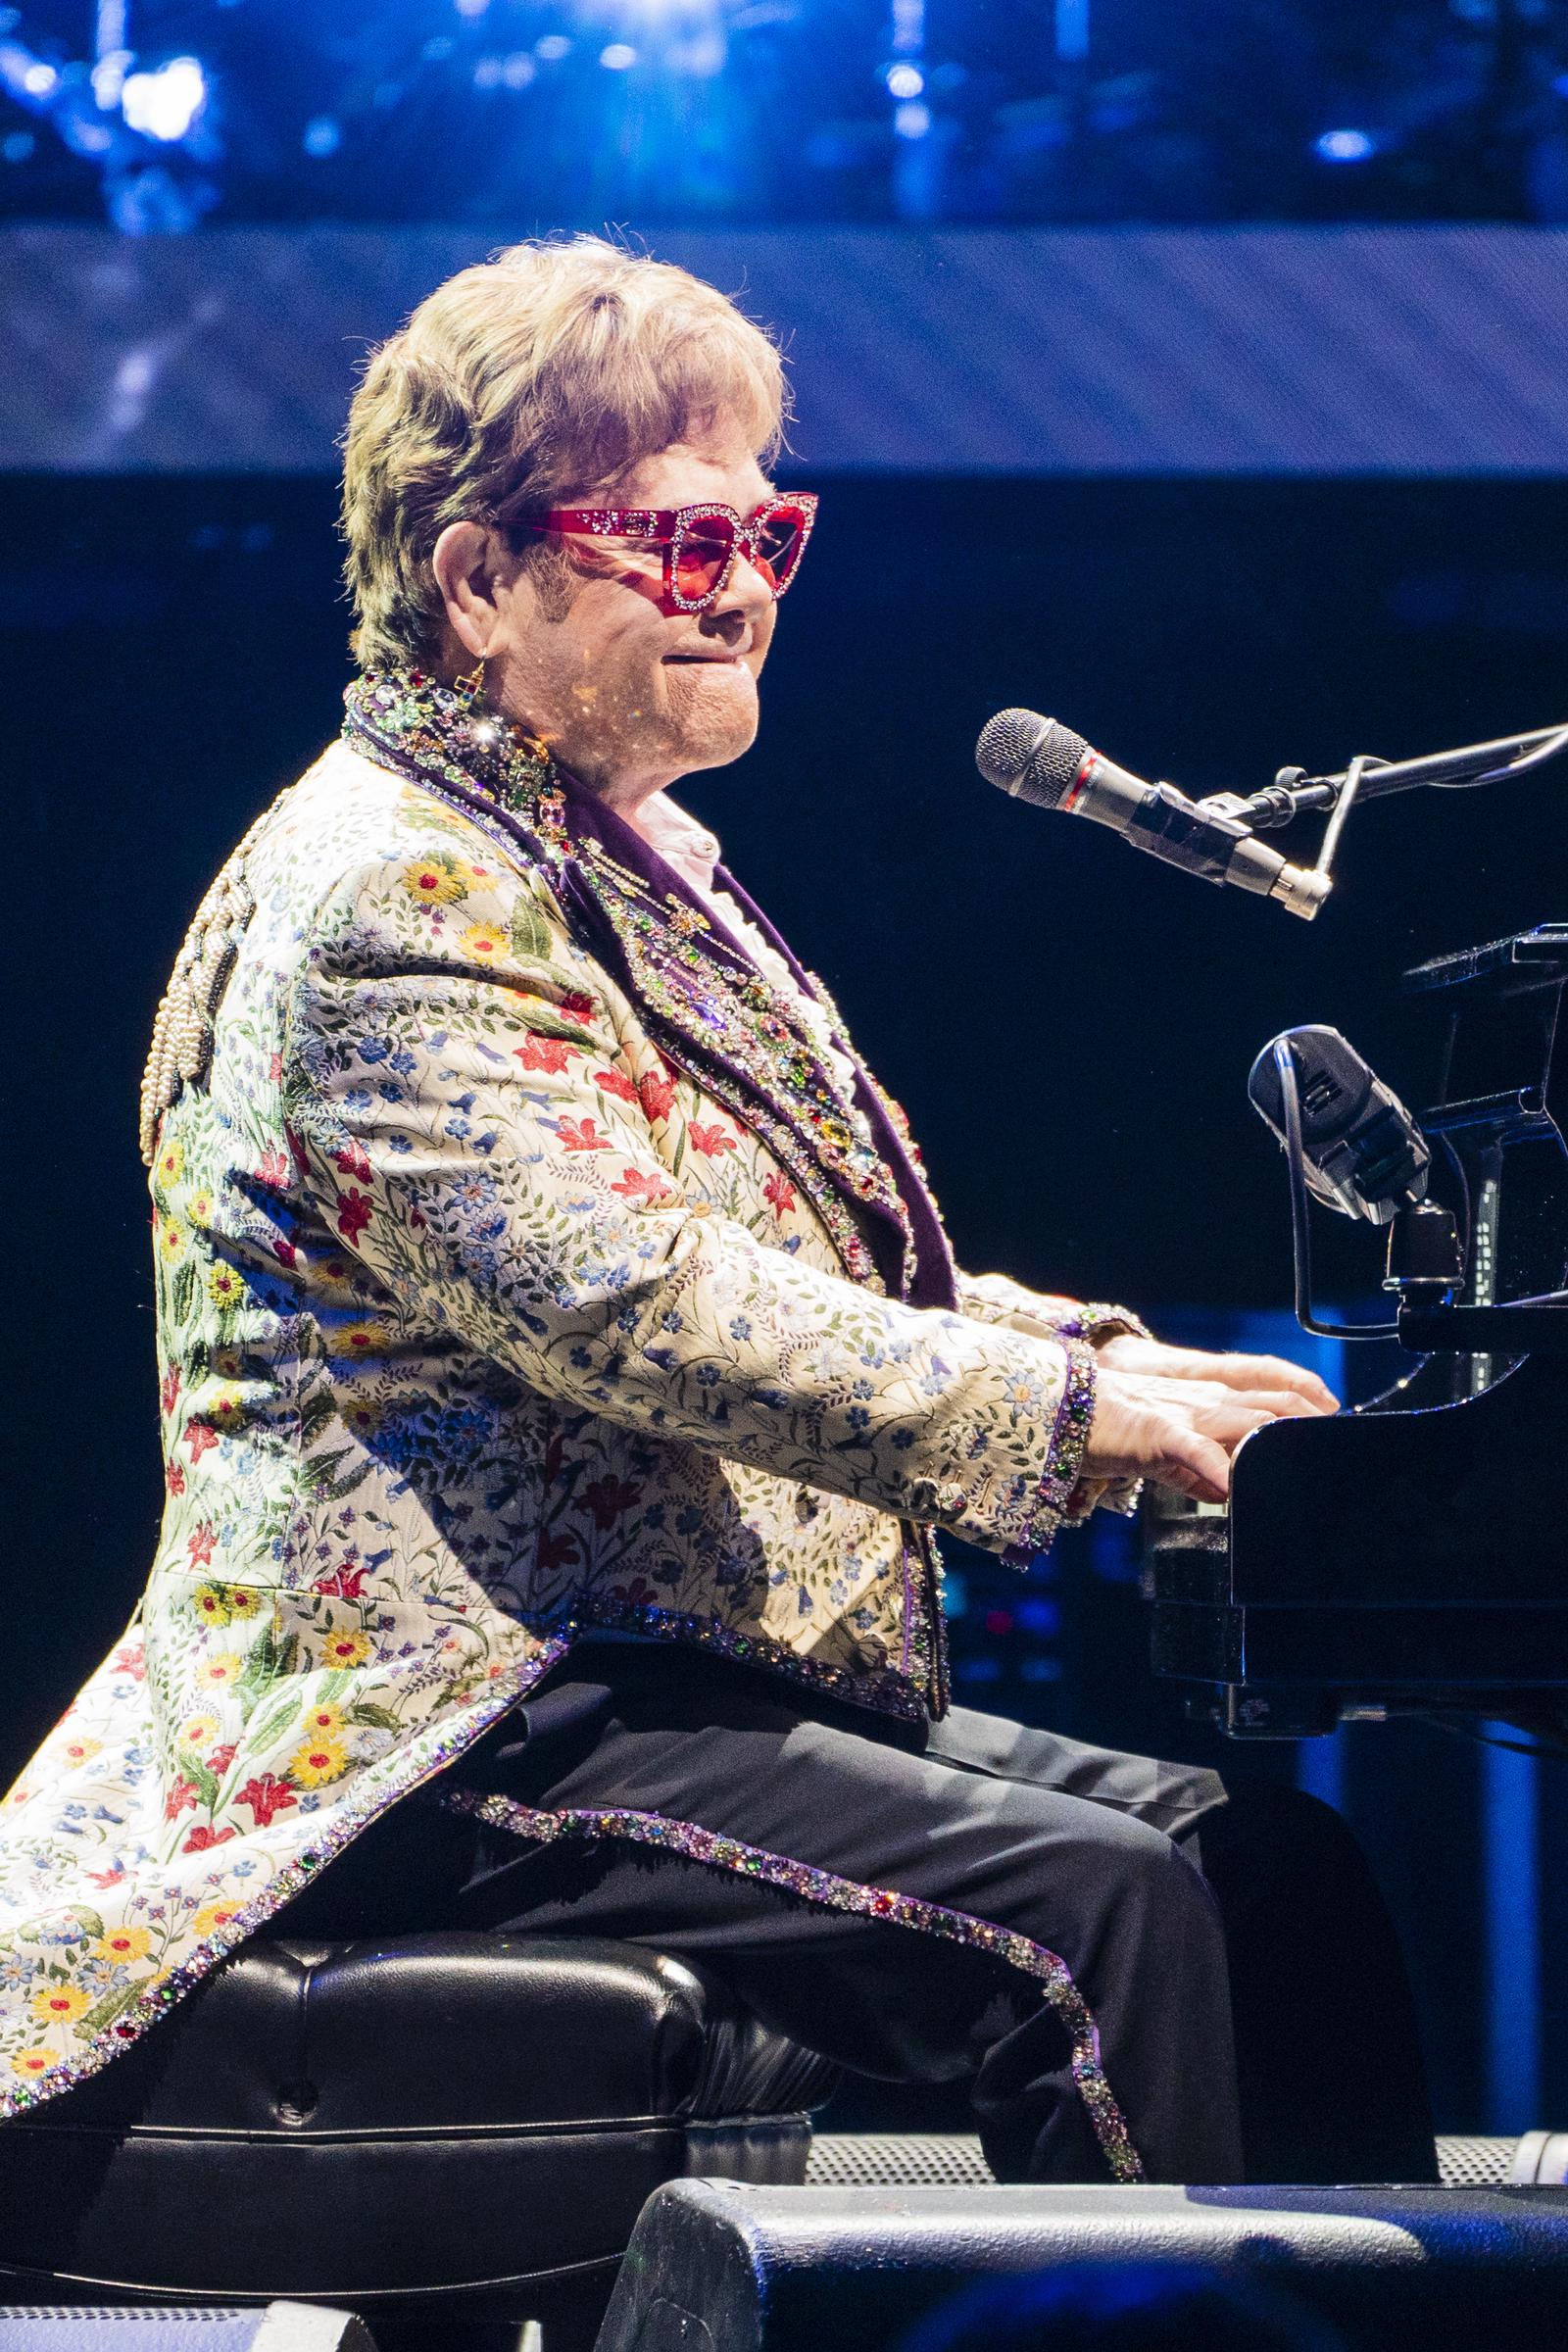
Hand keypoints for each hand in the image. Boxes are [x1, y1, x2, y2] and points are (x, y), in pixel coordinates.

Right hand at [1082, 1346, 1336, 1505]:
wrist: (1066, 1411)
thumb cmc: (1113, 1427)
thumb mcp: (1167, 1448)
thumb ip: (1197, 1466)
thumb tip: (1228, 1488)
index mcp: (1210, 1397)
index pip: (1273, 1391)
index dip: (1310, 1403)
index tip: (1335, 1423)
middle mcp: (1207, 1400)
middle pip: (1276, 1404)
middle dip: (1312, 1423)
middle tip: (1336, 1447)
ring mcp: (1186, 1415)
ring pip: (1248, 1419)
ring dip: (1282, 1439)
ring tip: (1306, 1459)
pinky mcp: (1159, 1433)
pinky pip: (1194, 1448)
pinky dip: (1215, 1465)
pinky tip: (1230, 1483)